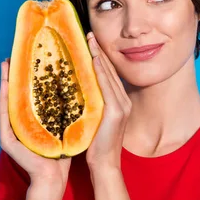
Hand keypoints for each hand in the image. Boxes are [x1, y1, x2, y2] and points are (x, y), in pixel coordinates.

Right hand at [0, 58, 70, 186]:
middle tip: (14, 56)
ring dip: (5, 82)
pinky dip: (4, 98)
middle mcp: (20, 123)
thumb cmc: (63, 152)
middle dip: (14, 75)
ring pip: (8, 100)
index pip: (31, 94)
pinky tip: (4, 85)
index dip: (29, 76)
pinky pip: (4, 114)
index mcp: (34, 119)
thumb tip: (79, 85)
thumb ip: (67, 107)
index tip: (32, 57)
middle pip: (17, 94)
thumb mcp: (66, 123)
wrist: (54, 177)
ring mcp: (11, 130)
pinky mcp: (7, 138)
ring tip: (5, 64)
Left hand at [85, 32, 131, 170]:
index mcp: (118, 103)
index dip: (99, 57)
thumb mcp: (93, 120)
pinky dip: (100, 71)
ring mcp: (122, 105)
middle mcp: (123, 101)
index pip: (108, 75)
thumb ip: (90, 105)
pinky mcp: (116, 111)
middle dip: (99, 51)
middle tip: (89, 34)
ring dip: (99, 55)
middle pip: (110, 70)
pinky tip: (93, 59)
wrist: (104, 164)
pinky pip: (107, 86)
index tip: (89, 43)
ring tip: (90, 40)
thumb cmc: (95, 146)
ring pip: (109, 75)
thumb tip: (76, 91)